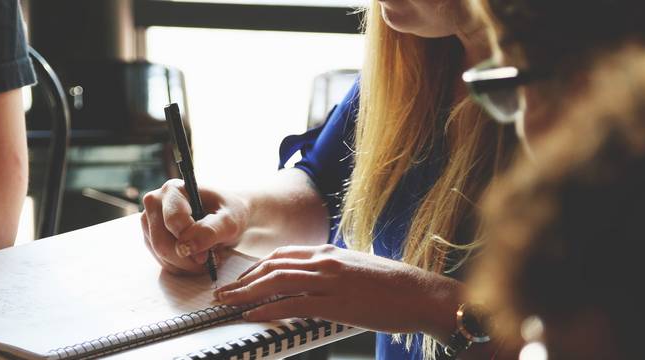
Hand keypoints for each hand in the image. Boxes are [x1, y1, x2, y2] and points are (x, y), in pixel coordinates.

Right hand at [141, 179, 249, 274]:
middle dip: (188, 258)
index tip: (208, 252)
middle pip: (162, 242)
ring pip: (161, 255)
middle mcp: (155, 202)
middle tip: (209, 259)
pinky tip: (196, 259)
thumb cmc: (229, 213)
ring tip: (206, 256)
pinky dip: (182, 267)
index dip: (191, 240)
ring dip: (186, 264)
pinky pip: (162, 261)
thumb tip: (187, 247)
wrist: (227, 217)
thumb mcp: (230, 221)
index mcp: (173, 189)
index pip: (173, 221)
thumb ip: (210, 231)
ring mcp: (150, 221)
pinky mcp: (151, 238)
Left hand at [213, 245, 462, 335]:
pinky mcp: (335, 302)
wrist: (421, 293)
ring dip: (246, 293)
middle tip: (223, 292)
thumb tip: (314, 281)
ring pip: (276, 282)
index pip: (282, 255)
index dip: (256, 267)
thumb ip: (333, 271)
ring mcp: (329, 280)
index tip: (241, 279)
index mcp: (329, 252)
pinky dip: (268, 309)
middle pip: (272, 266)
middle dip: (243, 280)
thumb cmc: (394, 285)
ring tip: (228, 303)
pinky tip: (252, 315)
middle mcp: (325, 261)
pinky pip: (292, 304)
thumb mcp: (357, 268)